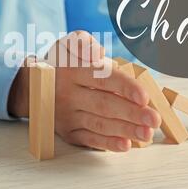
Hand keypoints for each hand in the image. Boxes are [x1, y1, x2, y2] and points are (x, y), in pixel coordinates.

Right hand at [8, 31, 161, 151]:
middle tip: (154, 119)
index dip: (124, 87)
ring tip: (147, 133)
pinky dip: (107, 143)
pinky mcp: (68, 132)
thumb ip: (84, 43)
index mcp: (72, 71)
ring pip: (99, 124)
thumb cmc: (61, 63)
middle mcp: (68, 95)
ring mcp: (67, 116)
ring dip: (125, 130)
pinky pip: (89, 139)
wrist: (33, 87)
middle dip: (131, 113)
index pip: (101, 79)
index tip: (144, 96)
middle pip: (104, 104)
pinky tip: (126, 145)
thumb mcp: (68, 44)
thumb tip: (97, 53)